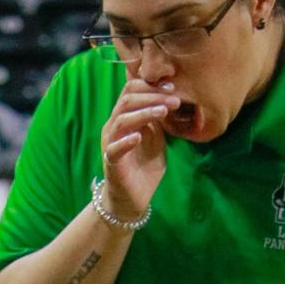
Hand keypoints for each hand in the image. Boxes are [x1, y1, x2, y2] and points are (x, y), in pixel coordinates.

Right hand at [100, 74, 176, 221]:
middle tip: (174, 100)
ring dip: (144, 112)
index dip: (152, 85)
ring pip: (122, 119)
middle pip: (128, 98)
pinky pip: (114, 148)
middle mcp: (114, 126)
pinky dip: (126, 141)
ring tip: (164, 112)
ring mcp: (110, 143)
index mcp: (125, 117)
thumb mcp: (156, 136)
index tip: (172, 88)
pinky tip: (139, 137)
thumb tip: (169, 95)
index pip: (132, 90)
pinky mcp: (111, 162)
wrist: (133, 197)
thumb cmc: (144, 166)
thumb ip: (158, 118)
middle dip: (153, 95)